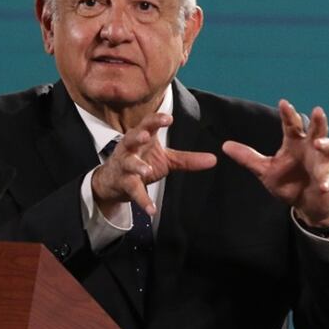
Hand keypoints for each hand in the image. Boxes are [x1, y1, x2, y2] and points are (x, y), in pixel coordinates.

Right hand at [92, 112, 215, 217]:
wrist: (114, 182)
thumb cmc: (141, 162)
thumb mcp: (166, 159)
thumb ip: (188, 159)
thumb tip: (214, 159)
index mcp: (142, 137)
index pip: (147, 124)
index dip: (156, 120)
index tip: (168, 118)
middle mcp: (130, 148)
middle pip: (131, 138)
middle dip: (137, 136)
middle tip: (145, 136)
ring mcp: (124, 166)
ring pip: (129, 163)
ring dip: (136, 166)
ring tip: (146, 170)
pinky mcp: (123, 183)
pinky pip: (133, 191)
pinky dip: (142, 200)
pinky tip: (152, 209)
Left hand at [221, 99, 328, 225]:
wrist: (306, 204)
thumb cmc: (289, 183)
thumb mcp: (265, 170)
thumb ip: (248, 158)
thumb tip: (225, 145)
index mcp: (295, 143)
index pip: (292, 125)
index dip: (288, 114)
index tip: (283, 103)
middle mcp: (311, 149)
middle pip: (317, 131)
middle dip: (318, 122)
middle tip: (317, 111)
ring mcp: (322, 164)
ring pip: (328, 150)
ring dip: (325, 145)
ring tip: (317, 144)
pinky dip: (327, 182)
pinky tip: (323, 186)